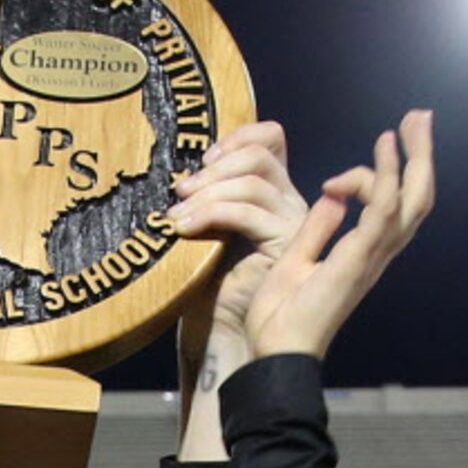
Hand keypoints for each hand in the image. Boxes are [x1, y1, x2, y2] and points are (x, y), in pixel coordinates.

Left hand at [170, 122, 307, 350]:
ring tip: (176, 215)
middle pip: (260, 155)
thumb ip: (207, 192)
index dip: (238, 136)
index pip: (271, 138)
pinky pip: (247, 212)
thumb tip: (185, 167)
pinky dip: (211, 213)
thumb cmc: (205, 283)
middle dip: (215, 167)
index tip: (202, 159)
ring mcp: (292, 222)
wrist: (217, 331)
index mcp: (272, 192)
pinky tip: (185, 227)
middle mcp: (289, 202)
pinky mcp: (285, 243)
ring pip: (253, 182)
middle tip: (180, 190)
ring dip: (207, 193)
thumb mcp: (204, 223)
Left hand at [244, 110, 434, 359]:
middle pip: (417, 199)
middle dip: (421, 156)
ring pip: (412, 199)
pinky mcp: (358, 259)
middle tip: (418, 119)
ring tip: (410, 121)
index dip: (378, 177)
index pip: (392, 207)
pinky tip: (384, 146)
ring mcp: (372, 257)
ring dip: (414, 156)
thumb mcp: (297, 260)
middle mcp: (376, 255)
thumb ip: (318, 229)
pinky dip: (386, 175)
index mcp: (363, 256)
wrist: (275, 352)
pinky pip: (383, 209)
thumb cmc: (281, 318)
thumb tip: (333, 197)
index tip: (336, 177)